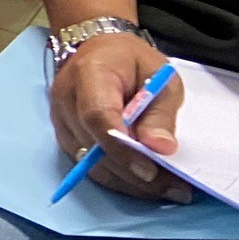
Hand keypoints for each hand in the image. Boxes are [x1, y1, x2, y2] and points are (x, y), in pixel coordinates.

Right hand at [49, 32, 188, 201]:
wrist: (98, 51)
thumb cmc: (131, 61)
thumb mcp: (160, 77)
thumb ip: (160, 112)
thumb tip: (160, 148)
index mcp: (89, 74)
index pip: (97, 116)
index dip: (121, 147)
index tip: (151, 170)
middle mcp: (66, 99)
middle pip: (94, 147)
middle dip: (135, 173)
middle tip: (177, 187)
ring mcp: (61, 120)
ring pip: (91, 164)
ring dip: (130, 182)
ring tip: (168, 188)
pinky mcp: (65, 136)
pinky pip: (90, 166)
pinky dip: (119, 178)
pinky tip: (146, 182)